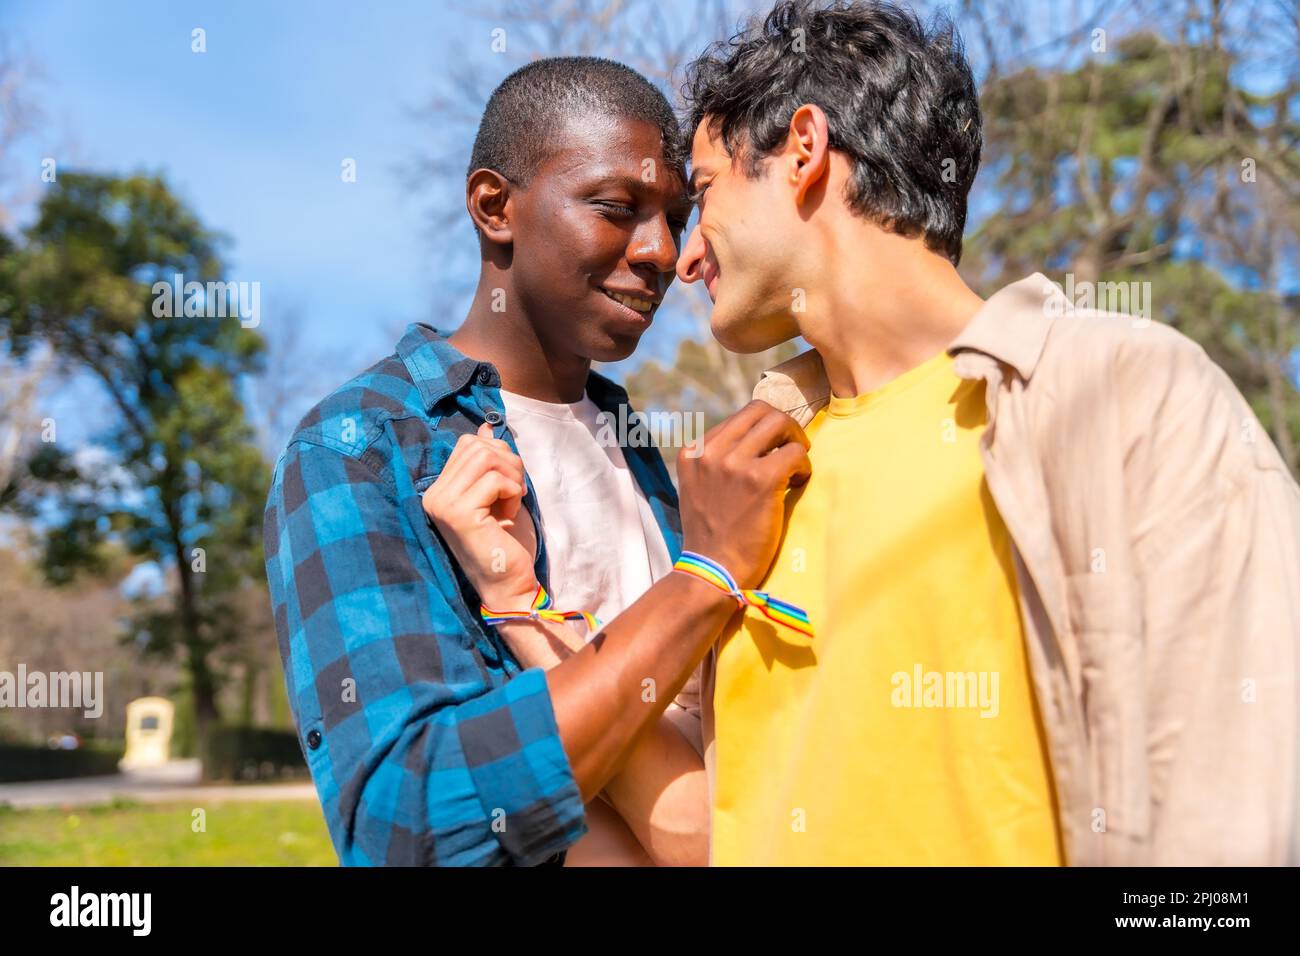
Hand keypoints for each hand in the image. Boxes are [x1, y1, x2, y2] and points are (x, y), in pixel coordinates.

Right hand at [422, 423, 538, 608]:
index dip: (498, 455)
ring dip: (511, 477)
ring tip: (511, 503)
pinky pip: (495, 480)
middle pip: (477, 446)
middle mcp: (433, 495)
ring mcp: (442, 504)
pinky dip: (513, 493)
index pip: (468, 443)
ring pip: (486, 457)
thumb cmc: (505, 540)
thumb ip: (488, 462)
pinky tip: (509, 516)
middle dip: (508, 463)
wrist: (508, 582)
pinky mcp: (459, 514)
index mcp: (438, 490)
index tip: (505, 486)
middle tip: (514, 492)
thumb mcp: (498, 493)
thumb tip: (485, 426)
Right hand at [675, 400, 810, 588]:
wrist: (712, 572)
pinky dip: (803, 466)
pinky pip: (795, 452)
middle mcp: (711, 452)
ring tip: (796, 467)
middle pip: (760, 411)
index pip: (739, 417)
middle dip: (783, 427)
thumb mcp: (698, 489)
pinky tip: (797, 484)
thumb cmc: (712, 537)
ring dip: (796, 441)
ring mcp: (733, 464)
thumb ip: (716, 463)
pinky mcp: (760, 480)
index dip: (763, 431)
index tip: (771, 453)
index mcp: (693, 452)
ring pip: (779, 423)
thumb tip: (752, 441)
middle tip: (792, 450)